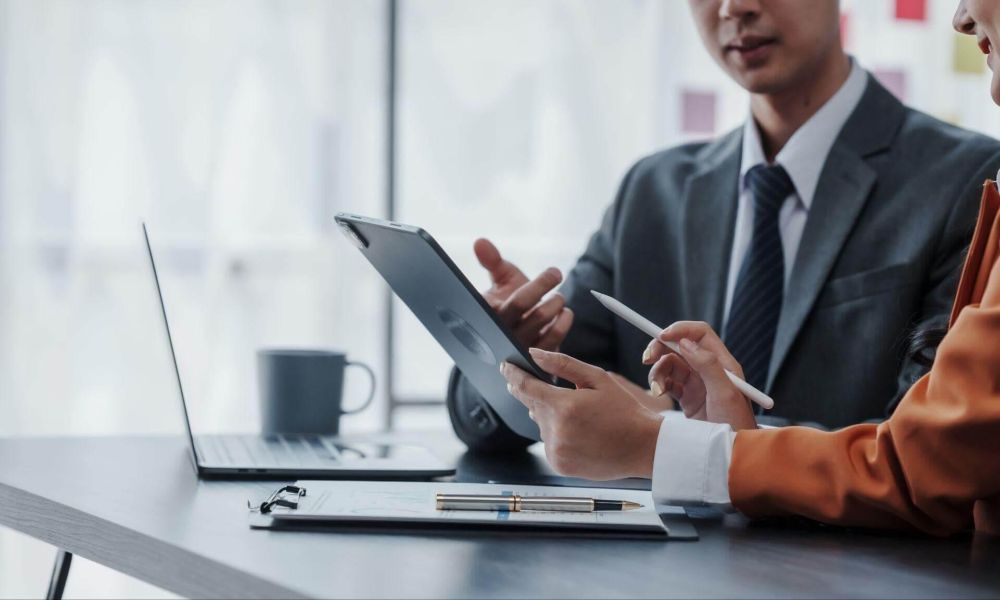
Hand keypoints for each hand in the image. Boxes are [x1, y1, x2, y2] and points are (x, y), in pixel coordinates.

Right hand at [475, 238, 572, 349]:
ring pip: (549, 328)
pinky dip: (564, 322)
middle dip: (552, 296)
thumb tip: (480, 241)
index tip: (555, 272)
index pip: (519, 302)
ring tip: (558, 299)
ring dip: (558, 307)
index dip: (540, 284)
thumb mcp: (499, 280)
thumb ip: (491, 260)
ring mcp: (521, 350)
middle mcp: (505, 336)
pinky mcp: (535, 359)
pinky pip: (556, 340)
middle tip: (556, 285)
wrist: (506, 335)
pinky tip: (564, 314)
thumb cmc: (506, 301)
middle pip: (538, 316)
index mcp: (492, 315)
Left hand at [500, 348, 663, 479]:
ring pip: (540, 424)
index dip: (512, 374)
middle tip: (557, 393)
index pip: (525, 386)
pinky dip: (557, 435)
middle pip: (531, 404)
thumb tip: (534, 354)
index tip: (505, 367)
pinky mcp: (558, 464)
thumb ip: (563, 364)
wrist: (642, 447)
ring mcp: (556, 450)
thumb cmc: (624, 411)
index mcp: (564, 405)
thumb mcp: (598, 378)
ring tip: (580, 417)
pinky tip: (579, 432)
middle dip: (538, 394)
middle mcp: (556, 430)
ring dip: (550, 416)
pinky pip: (548, 443)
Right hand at [641, 321, 756, 429]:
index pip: (700, 334)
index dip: (680, 330)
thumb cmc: (735, 426)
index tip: (661, 336)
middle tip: (647, 359)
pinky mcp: (687, 397)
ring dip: (658, 372)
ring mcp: (697, 383)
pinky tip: (659, 393)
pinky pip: (667, 382)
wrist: (730, 456)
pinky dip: (658, 384)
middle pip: (680, 346)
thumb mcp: (725, 394)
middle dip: (661, 349)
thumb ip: (707, 365)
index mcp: (723, 364)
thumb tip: (686, 344)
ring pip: (670, 364)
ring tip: (657, 389)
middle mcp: (709, 370)